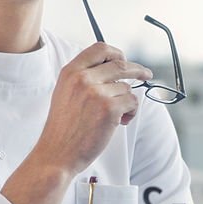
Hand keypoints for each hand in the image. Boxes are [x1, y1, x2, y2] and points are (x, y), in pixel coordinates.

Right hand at [1, 42, 151, 203]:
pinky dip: (131, 112)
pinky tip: (120, 122)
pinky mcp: (109, 108)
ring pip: (127, 87)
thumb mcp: (65, 93)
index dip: (116, 52)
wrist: (56, 154)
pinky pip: (133, 102)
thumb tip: (113, 68)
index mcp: (71, 72)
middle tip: (146, 74)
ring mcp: (96, 92)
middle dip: (137, 70)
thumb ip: (84, 78)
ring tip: (116, 117)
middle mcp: (83, 78)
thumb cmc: (63, 128)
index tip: (125, 59)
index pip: (99, 49)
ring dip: (127, 101)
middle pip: (120, 64)